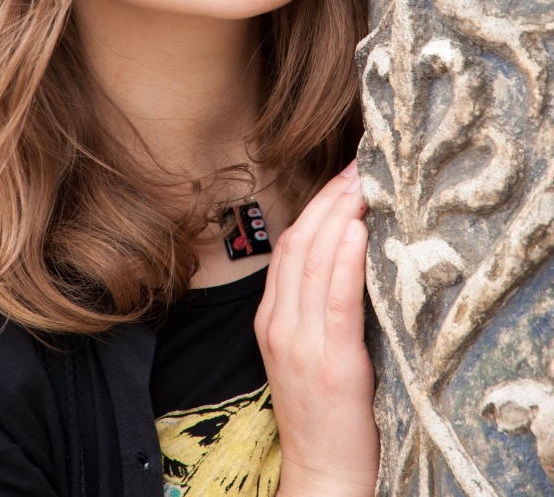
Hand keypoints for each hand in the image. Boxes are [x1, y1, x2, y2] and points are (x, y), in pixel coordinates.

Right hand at [254, 161, 378, 496]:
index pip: (288, 246)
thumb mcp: (305, 350)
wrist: (322, 471)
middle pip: (298, 245)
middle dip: (329, 200)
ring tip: (362, 185)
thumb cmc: (322, 410)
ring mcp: (300, 343)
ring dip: (340, 216)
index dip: (314, 205)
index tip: (342, 176)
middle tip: (357, 166)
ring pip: (313, 262)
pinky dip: (345, 260)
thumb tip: (347, 252)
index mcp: (270, 318)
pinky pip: (334, 300)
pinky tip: (358, 231)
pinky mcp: (331, 362)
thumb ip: (314, 304)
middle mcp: (279, 324)